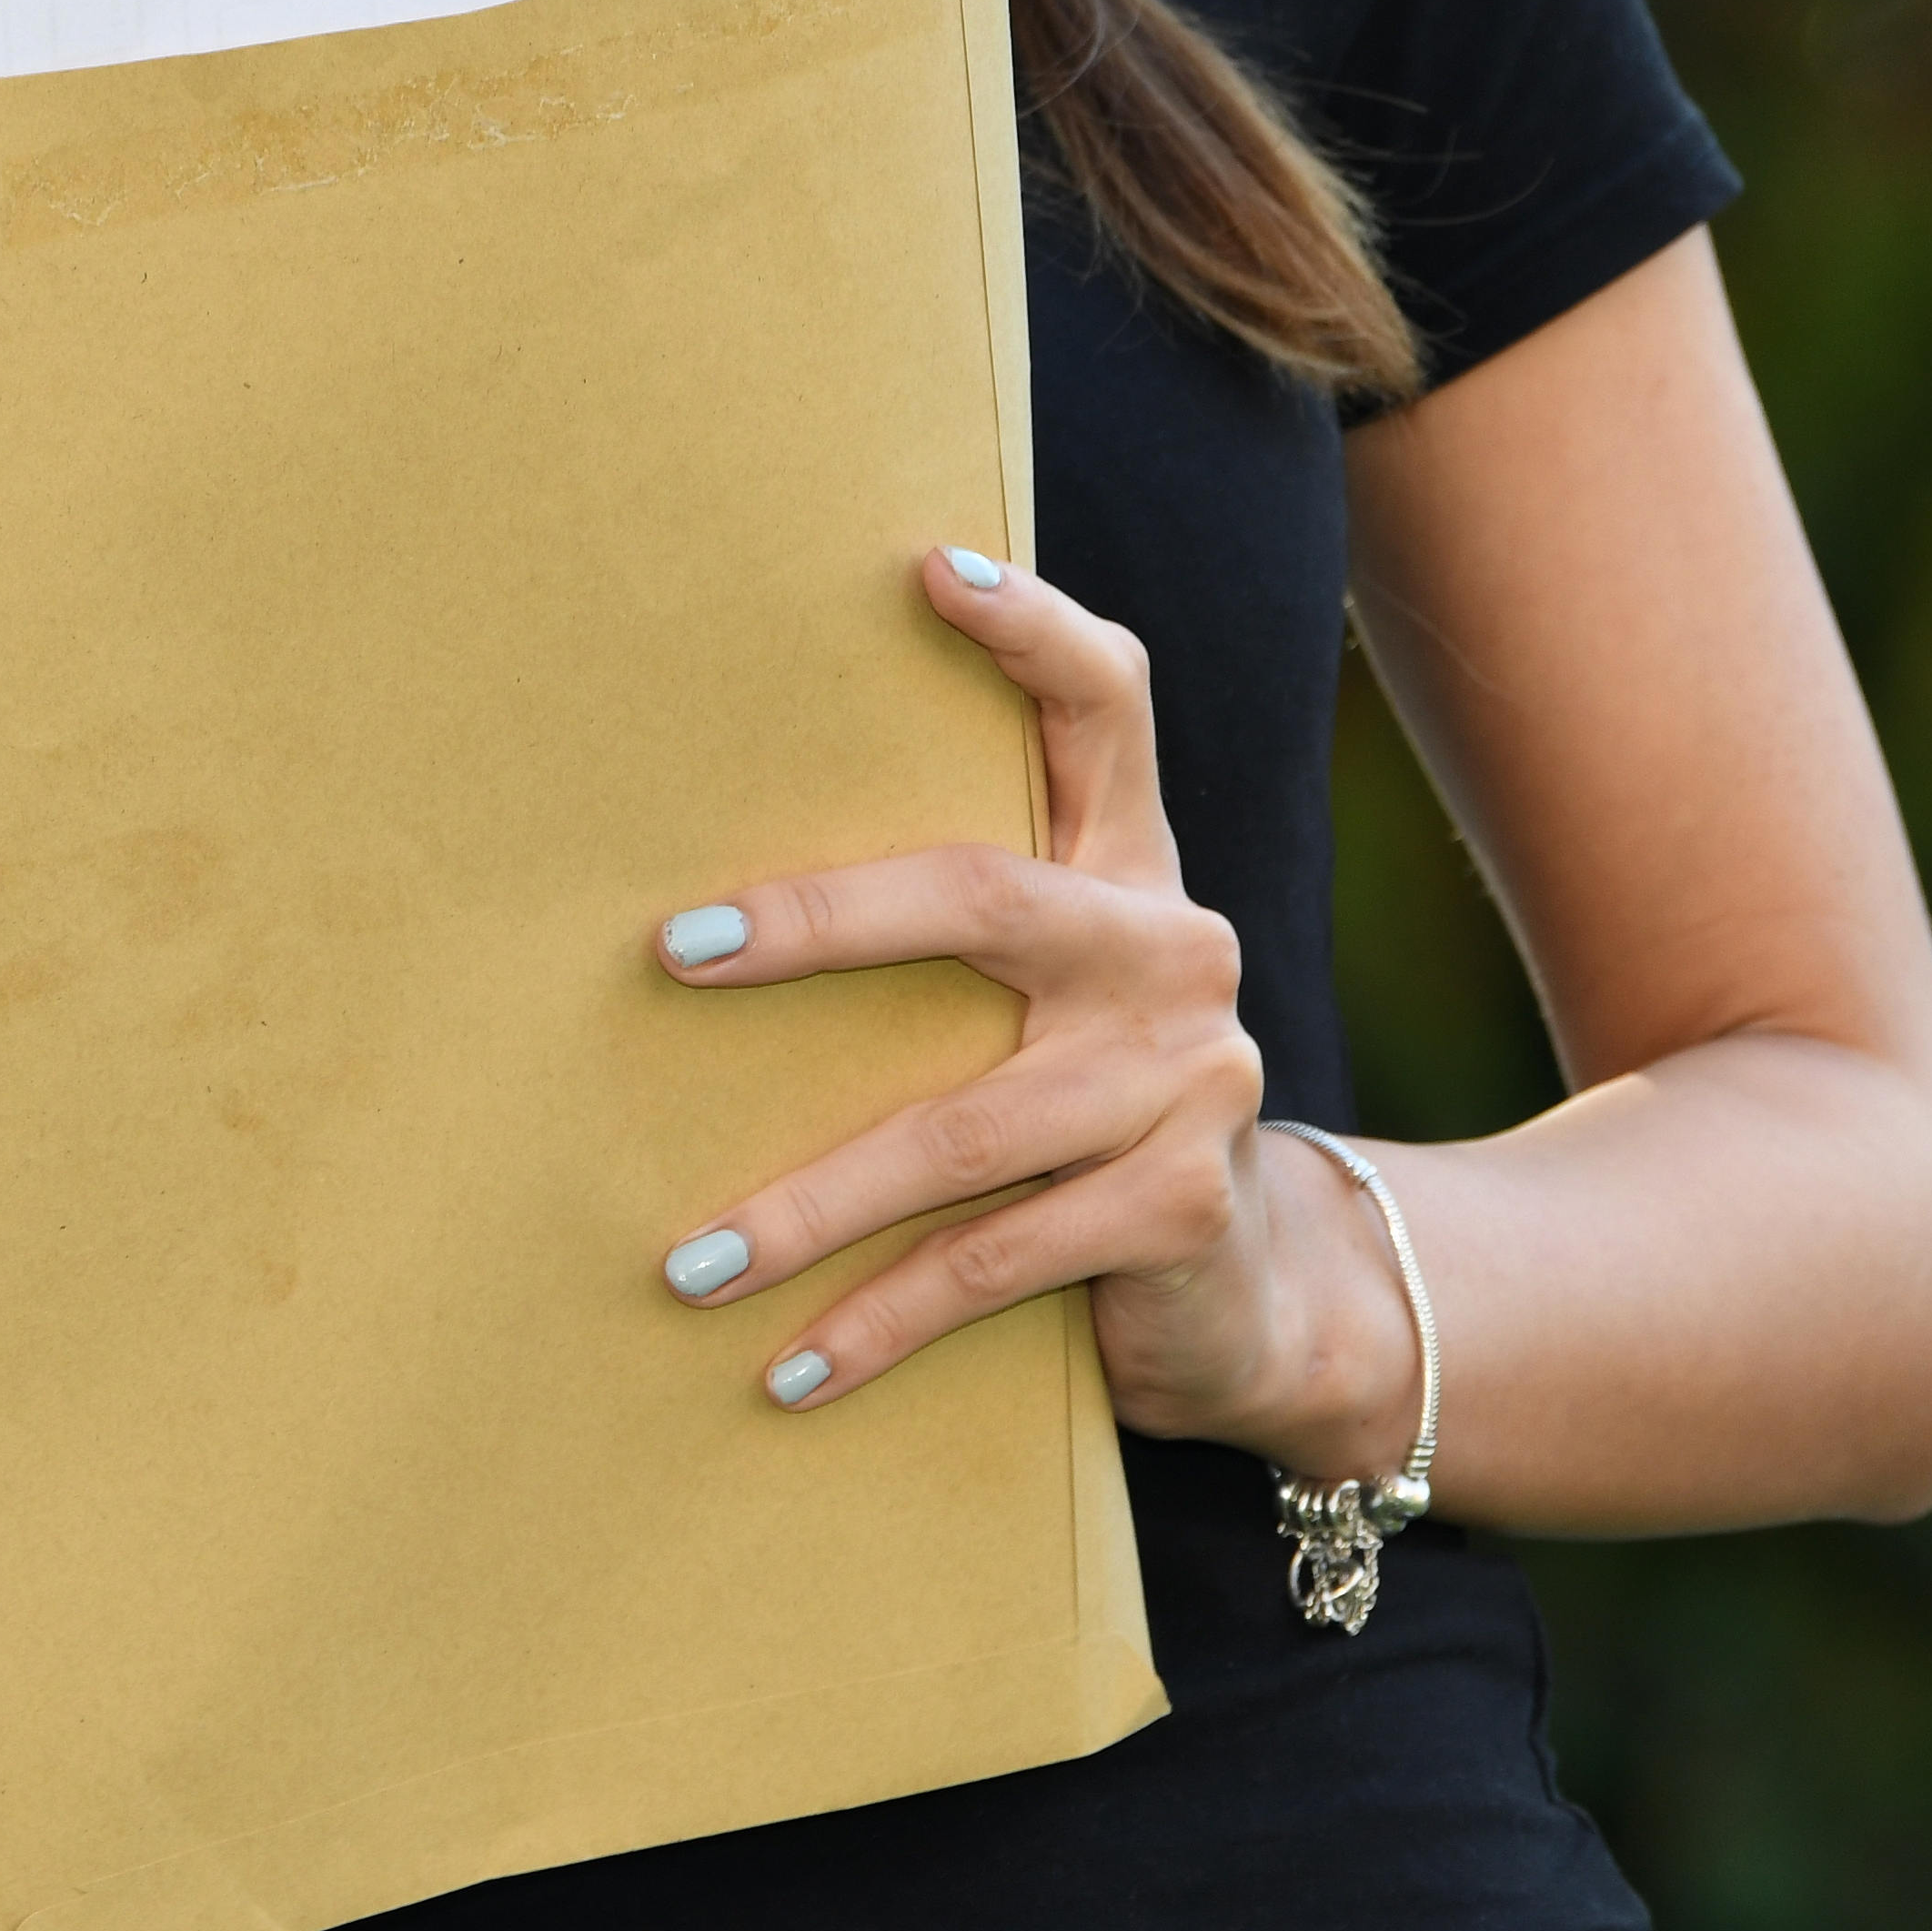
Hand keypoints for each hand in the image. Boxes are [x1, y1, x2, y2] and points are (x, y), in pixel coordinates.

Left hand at [652, 547, 1374, 1459]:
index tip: (926, 561)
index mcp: (1122, 866)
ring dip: (804, 1207)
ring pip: (958, 1131)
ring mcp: (1189, 1079)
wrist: (1260, 1296)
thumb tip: (675, 893)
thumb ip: (937, 923)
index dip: (1031, 627)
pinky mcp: (1179, 1207)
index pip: (1105, 706)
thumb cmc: (1074, 1112)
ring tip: (681, 1266)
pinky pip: (992, 1260)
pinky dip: (877, 1321)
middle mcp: (1170, 946)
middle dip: (816, 925)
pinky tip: (788, 1369)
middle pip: (982, 897)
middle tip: (671, 950)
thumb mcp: (1029, 998)